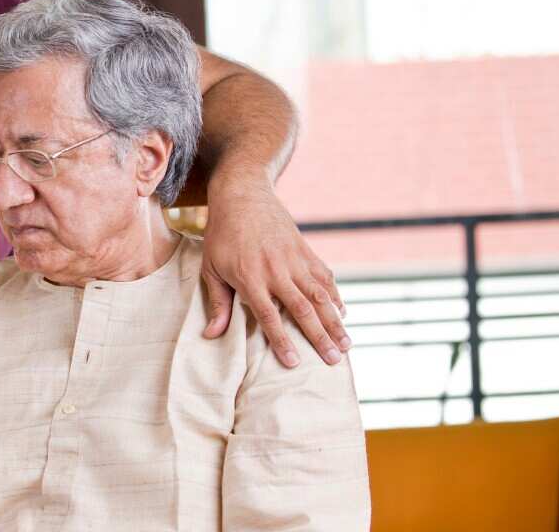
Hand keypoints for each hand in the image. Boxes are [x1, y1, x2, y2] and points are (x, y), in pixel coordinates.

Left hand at [201, 177, 348, 367]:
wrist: (243, 196)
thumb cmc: (222, 235)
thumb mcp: (212, 268)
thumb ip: (217, 303)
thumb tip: (211, 335)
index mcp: (249, 277)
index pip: (269, 316)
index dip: (282, 340)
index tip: (294, 362)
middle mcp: (275, 270)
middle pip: (301, 309)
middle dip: (319, 337)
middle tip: (334, 360)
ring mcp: (294, 259)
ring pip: (319, 295)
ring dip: (334, 321)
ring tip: (346, 344)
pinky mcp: (305, 250)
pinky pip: (324, 276)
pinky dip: (335, 295)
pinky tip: (342, 313)